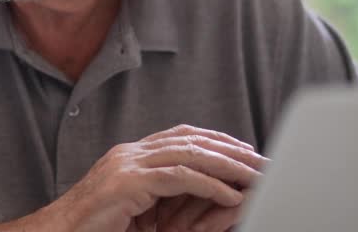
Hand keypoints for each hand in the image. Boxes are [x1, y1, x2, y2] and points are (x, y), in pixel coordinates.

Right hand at [40, 125, 264, 231]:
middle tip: (263, 161)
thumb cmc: (95, 228)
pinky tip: (231, 196)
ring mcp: (127, 165)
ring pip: (188, 154)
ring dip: (228, 165)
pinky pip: (178, 178)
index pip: (181, 135)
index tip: (245, 150)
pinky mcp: (127, 183)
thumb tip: (204, 198)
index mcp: (130, 156)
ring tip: (257, 176)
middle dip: (231, 149)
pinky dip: (210, 186)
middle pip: (190, 139)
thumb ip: (164, 198)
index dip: (216, 140)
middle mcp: (129, 153)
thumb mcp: (137, 210)